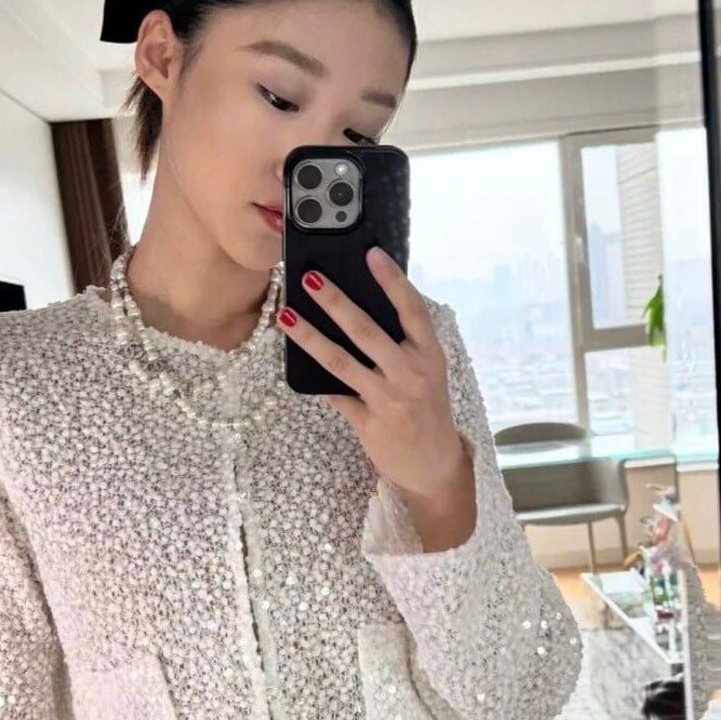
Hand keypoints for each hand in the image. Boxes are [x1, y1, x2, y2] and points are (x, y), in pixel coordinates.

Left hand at [278, 247, 468, 500]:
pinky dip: (315, 378)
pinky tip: (293, 360)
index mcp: (429, 355)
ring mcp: (389, 399)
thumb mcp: (426, 373)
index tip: (371, 254)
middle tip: (311, 278)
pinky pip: (336, 394)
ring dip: (310, 337)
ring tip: (286, 316)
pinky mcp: (369, 422)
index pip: (412, 310)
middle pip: (367, 331)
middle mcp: (411, 374)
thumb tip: (356, 311)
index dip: (392, 281)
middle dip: (336, 302)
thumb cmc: (426, 410)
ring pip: (341, 362)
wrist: (433, 465)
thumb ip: (401, 345)